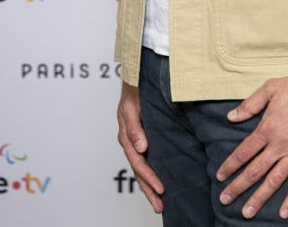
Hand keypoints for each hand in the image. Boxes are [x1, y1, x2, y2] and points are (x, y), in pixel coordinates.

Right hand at [117, 81, 164, 213]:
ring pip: (142, 169)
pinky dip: (150, 173)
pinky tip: (159, 181)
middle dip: (149, 190)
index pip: (138, 163)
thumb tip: (141, 148)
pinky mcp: (142, 139)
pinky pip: (145, 160)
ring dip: (149, 186)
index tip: (161, 188)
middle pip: (139, 172)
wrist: (134, 81)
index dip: (149, 177)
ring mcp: (135, 142)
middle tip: (160, 206)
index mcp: (126, 137)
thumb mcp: (130, 108)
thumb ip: (134, 128)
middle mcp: (130, 142)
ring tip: (160, 202)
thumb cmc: (132, 92)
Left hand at [216, 64, 287, 219]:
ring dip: (259, 198)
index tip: (221, 175)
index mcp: (268, 128)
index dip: (230, 165)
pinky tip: (283, 212)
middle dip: (238, 186)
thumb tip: (231, 116)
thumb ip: (250, 105)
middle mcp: (280, 144)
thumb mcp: (270, 88)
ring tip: (247, 212)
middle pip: (255, 171)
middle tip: (226, 199)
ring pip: (274, 181)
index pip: (244, 152)